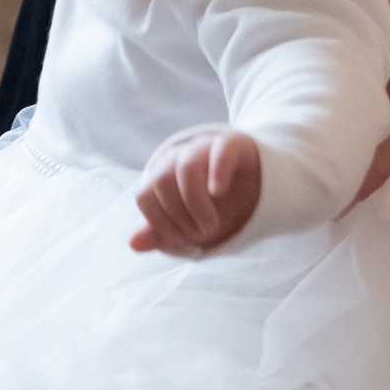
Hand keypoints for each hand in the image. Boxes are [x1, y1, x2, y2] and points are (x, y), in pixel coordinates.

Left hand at [132, 127, 263, 253]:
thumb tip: (133, 244)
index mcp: (162, 174)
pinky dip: (216, 171)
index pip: (143, 195)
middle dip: (177, 215)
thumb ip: (162, 232)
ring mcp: (205, 148)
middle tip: (199, 235)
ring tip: (210, 227)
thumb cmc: (216, 206)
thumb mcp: (189, 225)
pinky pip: (220, 151)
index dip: (158, 222)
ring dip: (195, 203)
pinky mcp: (232, 144)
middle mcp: (179, 157)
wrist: (256, 183)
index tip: (181, 239)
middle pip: (162, 180)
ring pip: (187, 167)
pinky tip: (217, 191)